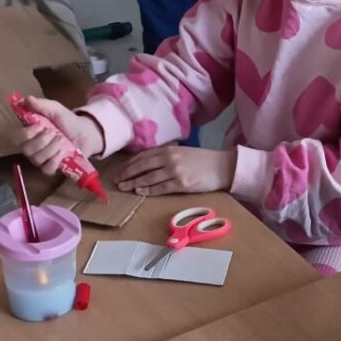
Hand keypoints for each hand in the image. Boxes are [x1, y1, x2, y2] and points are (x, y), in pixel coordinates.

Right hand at [16, 95, 103, 171]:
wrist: (85, 133)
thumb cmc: (67, 121)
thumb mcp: (56, 109)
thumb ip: (41, 105)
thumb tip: (25, 98)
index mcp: (29, 133)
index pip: (15, 138)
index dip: (25, 134)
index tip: (39, 126)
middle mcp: (31, 147)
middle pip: (26, 150)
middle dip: (42, 140)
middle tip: (54, 132)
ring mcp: (41, 159)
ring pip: (37, 159)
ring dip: (52, 148)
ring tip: (62, 140)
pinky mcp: (51, 168)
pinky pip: (46, 169)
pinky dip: (56, 160)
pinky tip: (63, 152)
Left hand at [115, 145, 236, 195]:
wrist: (223, 166)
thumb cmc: (204, 160)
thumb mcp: (184, 152)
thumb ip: (168, 155)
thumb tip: (151, 162)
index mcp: (169, 149)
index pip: (144, 156)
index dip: (130, 163)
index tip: (121, 169)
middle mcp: (169, 158)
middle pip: (142, 166)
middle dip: (127, 173)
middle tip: (117, 180)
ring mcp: (175, 171)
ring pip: (148, 177)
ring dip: (134, 182)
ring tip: (124, 187)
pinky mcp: (181, 184)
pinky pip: (160, 187)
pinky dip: (148, 189)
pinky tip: (140, 191)